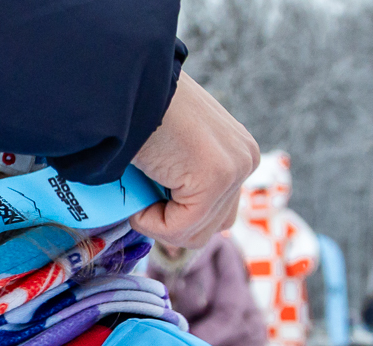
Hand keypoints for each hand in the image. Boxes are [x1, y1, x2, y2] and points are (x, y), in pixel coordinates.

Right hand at [130, 72, 259, 248]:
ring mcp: (234, 169)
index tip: (148, 194)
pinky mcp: (214, 178)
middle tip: (142, 194)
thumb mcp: (172, 150)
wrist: (127, 84)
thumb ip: (182, 179)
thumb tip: (167, 215)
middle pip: (209, 228)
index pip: (216, 214)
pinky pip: (179, 228)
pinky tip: (138, 192)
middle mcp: (244, 160)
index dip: (176, 217)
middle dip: (169, 223)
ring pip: (194, 234)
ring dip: (157, 222)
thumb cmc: (136, 113)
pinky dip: (149, 220)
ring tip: (139, 190)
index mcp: (238, 153)